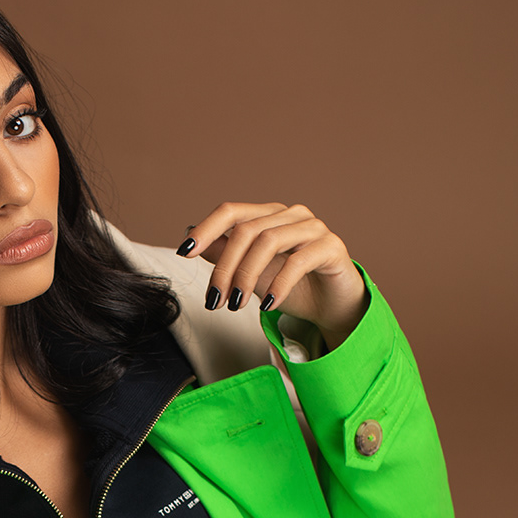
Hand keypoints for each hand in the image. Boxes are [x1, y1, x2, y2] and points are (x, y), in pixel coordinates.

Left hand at [177, 201, 367, 346]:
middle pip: (246, 230)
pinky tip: (268, 305)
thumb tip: (189, 236)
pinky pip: (298, 261)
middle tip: (215, 300)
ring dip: (246, 276)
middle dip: (225, 268)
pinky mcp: (331, 247)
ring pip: (268, 241)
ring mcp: (312, 227)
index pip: (231, 211)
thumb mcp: (251, 275)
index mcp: (268, 216)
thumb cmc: (294, 288)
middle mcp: (290, 215)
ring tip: (236, 305)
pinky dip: (278, 284)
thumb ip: (225, 255)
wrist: (333, 306)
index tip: (184, 251)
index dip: (206, 229)